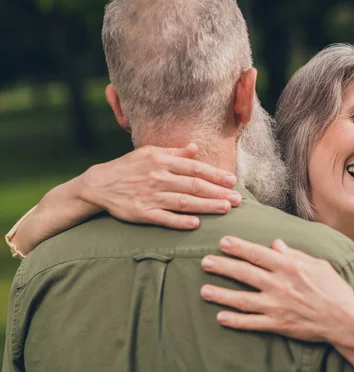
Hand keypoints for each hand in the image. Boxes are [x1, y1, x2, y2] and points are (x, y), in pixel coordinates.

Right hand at [79, 143, 241, 228]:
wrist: (98, 184)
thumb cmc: (128, 167)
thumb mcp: (149, 153)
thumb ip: (174, 153)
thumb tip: (195, 148)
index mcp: (162, 162)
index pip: (194, 168)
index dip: (215, 175)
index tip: (232, 181)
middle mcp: (158, 178)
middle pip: (194, 186)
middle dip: (218, 192)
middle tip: (237, 200)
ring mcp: (151, 196)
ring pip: (184, 202)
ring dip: (206, 206)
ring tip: (225, 209)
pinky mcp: (142, 213)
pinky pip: (164, 218)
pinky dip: (180, 221)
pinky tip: (196, 223)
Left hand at [200, 236, 353, 342]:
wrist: (345, 320)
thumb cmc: (334, 289)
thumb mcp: (318, 264)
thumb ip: (294, 254)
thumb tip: (276, 244)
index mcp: (289, 267)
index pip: (258, 254)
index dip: (238, 247)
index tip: (223, 242)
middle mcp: (279, 285)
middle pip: (245, 274)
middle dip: (223, 267)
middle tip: (205, 262)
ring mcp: (277, 306)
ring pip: (242, 299)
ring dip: (221, 294)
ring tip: (204, 290)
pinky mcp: (277, 324)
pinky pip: (251, 322)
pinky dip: (235, 321)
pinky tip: (220, 317)